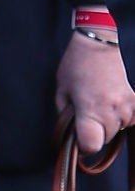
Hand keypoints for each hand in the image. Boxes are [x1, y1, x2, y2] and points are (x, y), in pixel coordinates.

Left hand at [54, 30, 134, 155]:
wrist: (97, 43)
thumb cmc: (75, 66)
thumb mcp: (61, 92)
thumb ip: (66, 118)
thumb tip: (72, 136)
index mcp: (90, 109)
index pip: (91, 145)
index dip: (83, 147)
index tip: (78, 140)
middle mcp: (110, 110)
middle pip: (105, 139)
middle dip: (94, 132)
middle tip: (86, 114)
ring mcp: (125, 105)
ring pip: (118, 130)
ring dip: (108, 124)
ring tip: (99, 103)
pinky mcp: (134, 99)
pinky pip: (131, 119)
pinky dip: (123, 117)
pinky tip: (113, 105)